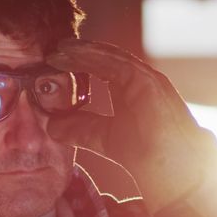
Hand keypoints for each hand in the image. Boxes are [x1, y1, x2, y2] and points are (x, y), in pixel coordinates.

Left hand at [46, 39, 216, 212]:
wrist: (166, 167)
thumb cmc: (142, 154)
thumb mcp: (99, 137)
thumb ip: (78, 128)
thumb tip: (50, 125)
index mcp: (129, 91)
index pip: (100, 70)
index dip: (76, 65)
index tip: (52, 64)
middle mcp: (138, 80)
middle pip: (103, 59)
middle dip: (77, 54)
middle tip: (51, 52)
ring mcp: (145, 77)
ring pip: (109, 56)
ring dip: (82, 51)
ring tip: (59, 49)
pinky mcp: (148, 79)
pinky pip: (117, 61)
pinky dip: (94, 55)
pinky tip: (74, 53)